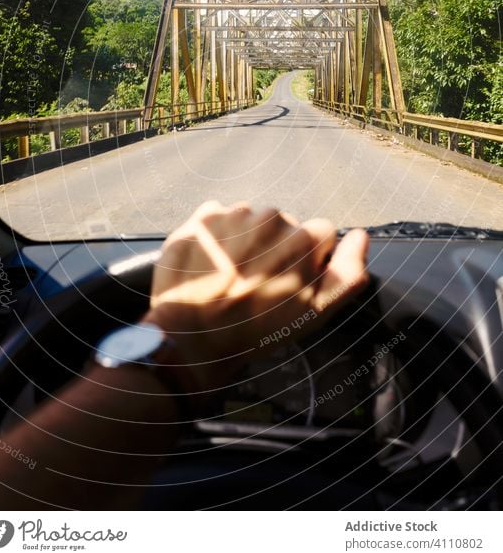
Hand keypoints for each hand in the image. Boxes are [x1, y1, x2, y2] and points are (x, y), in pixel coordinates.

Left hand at [143, 201, 368, 393]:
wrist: (192, 337)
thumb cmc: (256, 330)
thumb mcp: (313, 315)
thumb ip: (346, 275)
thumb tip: (361, 236)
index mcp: (302, 238)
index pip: (320, 233)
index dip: (310, 259)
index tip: (291, 282)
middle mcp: (271, 217)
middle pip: (285, 226)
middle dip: (276, 249)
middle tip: (257, 284)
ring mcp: (234, 214)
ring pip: (253, 221)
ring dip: (246, 242)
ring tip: (232, 276)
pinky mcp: (203, 217)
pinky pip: (221, 219)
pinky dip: (218, 237)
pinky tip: (212, 265)